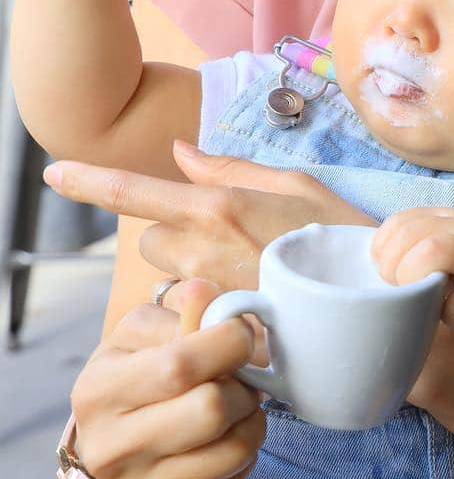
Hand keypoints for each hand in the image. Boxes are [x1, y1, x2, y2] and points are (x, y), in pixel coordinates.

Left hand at [44, 141, 374, 291]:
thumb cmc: (340, 235)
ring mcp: (207, 292)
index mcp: (218, 205)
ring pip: (166, 278)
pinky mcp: (215, 327)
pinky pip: (188, 312)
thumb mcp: (294, 185)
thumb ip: (231, 169)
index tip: (55, 171)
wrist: (372, 301)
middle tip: (229, 239)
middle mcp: (204, 249)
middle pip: (151, 239)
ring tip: (242, 272)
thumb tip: (181, 151)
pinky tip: (246, 302)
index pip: (135, 192)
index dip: (89, 181)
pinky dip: (206, 307)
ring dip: (188, 273)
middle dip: (175, 236)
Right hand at [71, 279, 265, 478]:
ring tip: (238, 406)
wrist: (118, 441)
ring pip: (234, 448)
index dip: (230, 341)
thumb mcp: (148, 329)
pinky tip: (224, 439)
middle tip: (241, 377)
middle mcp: (107, 448)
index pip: (181, 363)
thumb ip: (185, 305)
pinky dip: (244, 454)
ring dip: (252, 419)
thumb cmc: (141, 370)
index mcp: (97, 389)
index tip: (240, 334)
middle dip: (243, 385)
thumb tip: (213, 298)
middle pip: (212, 409)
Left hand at [371, 208, 453, 335]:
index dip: (382, 249)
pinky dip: (447, 317)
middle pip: (410, 236)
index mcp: (447, 216)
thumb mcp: (452, 243)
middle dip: (393, 268)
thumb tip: (372, 267)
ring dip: (415, 281)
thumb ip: (419, 244)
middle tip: (401, 289)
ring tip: (420, 298)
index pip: (399, 222)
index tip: (386, 271)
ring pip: (433, 253)